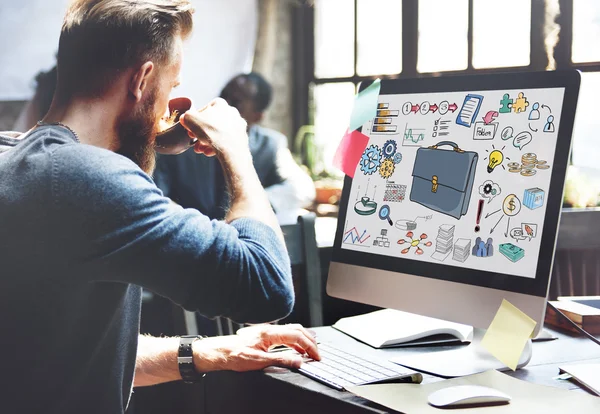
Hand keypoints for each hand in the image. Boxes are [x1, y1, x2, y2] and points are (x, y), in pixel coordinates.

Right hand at [179, 98, 248, 157]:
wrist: (231, 148)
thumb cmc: (211, 131)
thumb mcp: (190, 120)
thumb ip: (186, 116)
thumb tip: (184, 118)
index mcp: (220, 104)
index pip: (204, 110)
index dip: (194, 120)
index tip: (189, 129)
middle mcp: (232, 112)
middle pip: (211, 123)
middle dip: (200, 133)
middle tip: (194, 141)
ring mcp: (238, 125)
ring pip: (219, 133)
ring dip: (207, 142)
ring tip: (200, 149)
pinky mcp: (242, 137)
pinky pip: (227, 141)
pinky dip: (217, 146)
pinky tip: (209, 153)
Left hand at [193, 324, 319, 372]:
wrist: (219, 352)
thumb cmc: (234, 355)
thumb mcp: (259, 362)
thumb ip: (280, 360)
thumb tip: (298, 361)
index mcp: (270, 333)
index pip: (297, 336)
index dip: (309, 346)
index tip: (316, 356)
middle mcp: (269, 329)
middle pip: (297, 330)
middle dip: (310, 341)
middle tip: (317, 354)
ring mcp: (267, 331)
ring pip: (292, 330)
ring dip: (303, 340)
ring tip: (310, 351)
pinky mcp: (265, 335)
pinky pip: (285, 334)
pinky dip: (295, 340)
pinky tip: (296, 349)